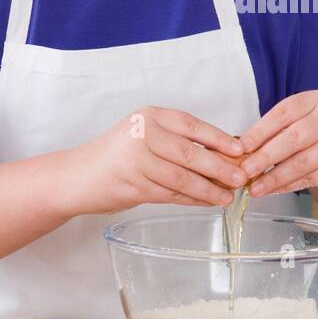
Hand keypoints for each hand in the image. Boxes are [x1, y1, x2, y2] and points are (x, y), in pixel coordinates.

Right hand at [63, 107, 245, 215]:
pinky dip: (192, 200)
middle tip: (240, 177)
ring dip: (208, 190)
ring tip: (227, 196)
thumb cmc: (115, 155)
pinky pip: (170, 195)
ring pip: (183, 178)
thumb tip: (222, 153)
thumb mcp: (143, 135)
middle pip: (191, 154)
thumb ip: (176, 140)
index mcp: (149, 116)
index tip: (240, 149)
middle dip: (220, 168)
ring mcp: (136, 160)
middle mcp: (143, 134)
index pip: (192, 125)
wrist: (76, 176)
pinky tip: (206, 202)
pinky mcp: (133, 186)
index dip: (219, 138)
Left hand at [238, 90, 317, 197]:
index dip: (261, 130)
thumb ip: (277, 132)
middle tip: (244, 171)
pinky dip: (290, 186)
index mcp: (315, 100)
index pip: (284, 112)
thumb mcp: (302, 123)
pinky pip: (313, 178)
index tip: (242, 146)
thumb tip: (242, 151)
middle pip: (293, 138)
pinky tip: (274, 190)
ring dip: (275, 177)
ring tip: (255, 188)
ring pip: (303, 162)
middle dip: (265, 157)